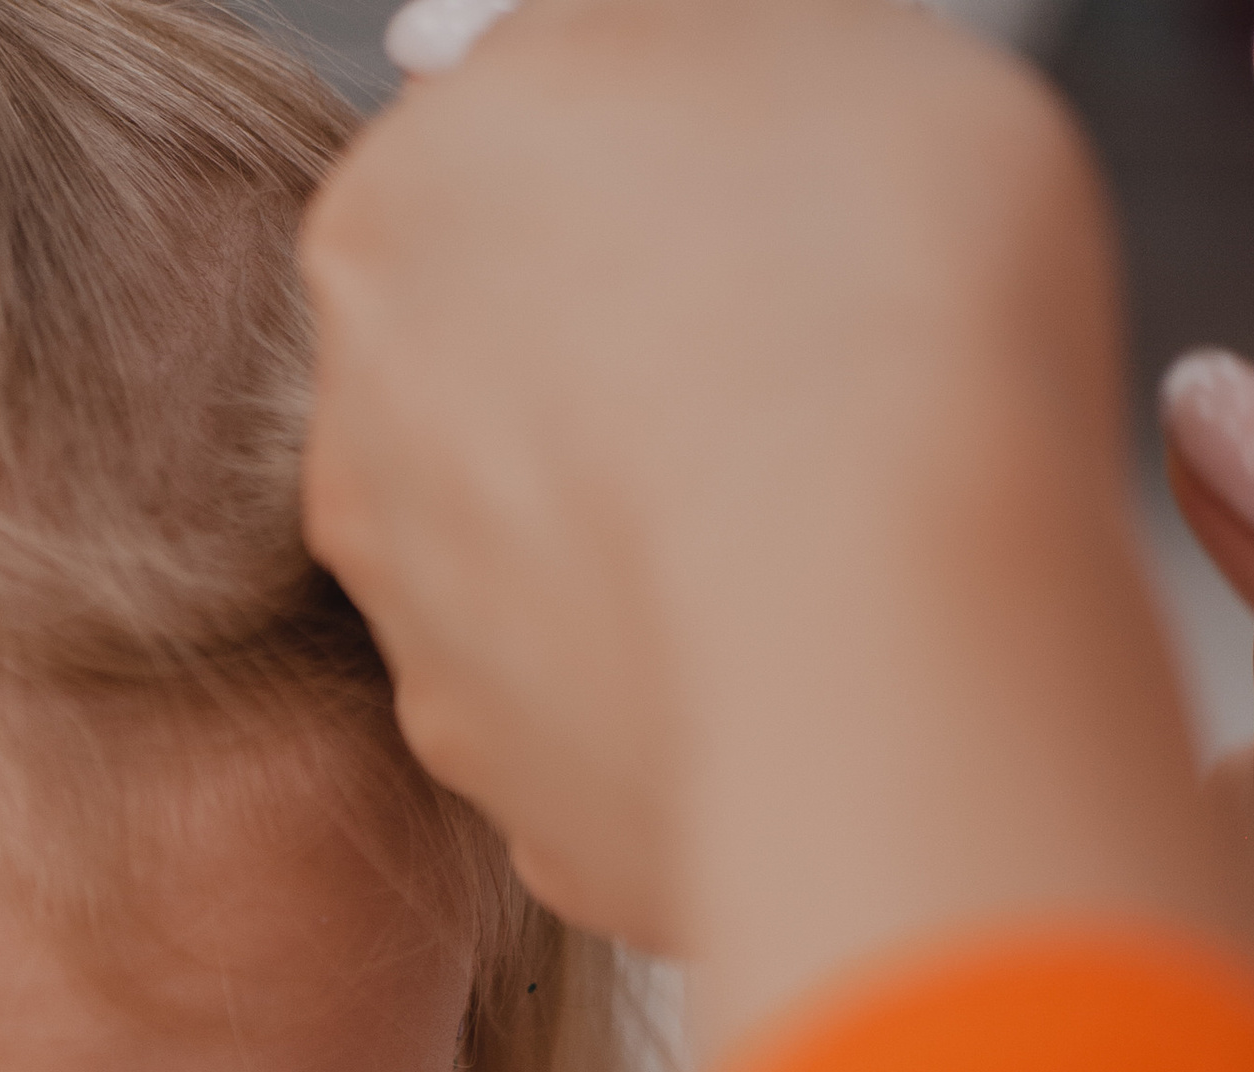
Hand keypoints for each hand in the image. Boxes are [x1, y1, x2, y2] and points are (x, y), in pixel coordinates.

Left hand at [301, 0, 1228, 1054]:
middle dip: (620, 382)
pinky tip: (798, 664)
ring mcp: (430, 648)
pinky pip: (613, 727)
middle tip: (790, 379)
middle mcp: (362, 445)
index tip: (743, 225)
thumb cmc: (871, 303)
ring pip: (545, 570)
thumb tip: (595, 59)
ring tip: (810, 536)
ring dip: (653, 549)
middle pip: (493, 384)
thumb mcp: (808, 30)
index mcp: (394, 216)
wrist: (890, 634)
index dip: (637, 202)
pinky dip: (694, 697)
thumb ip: (667, 44)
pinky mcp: (519, 811)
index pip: (489, 178)